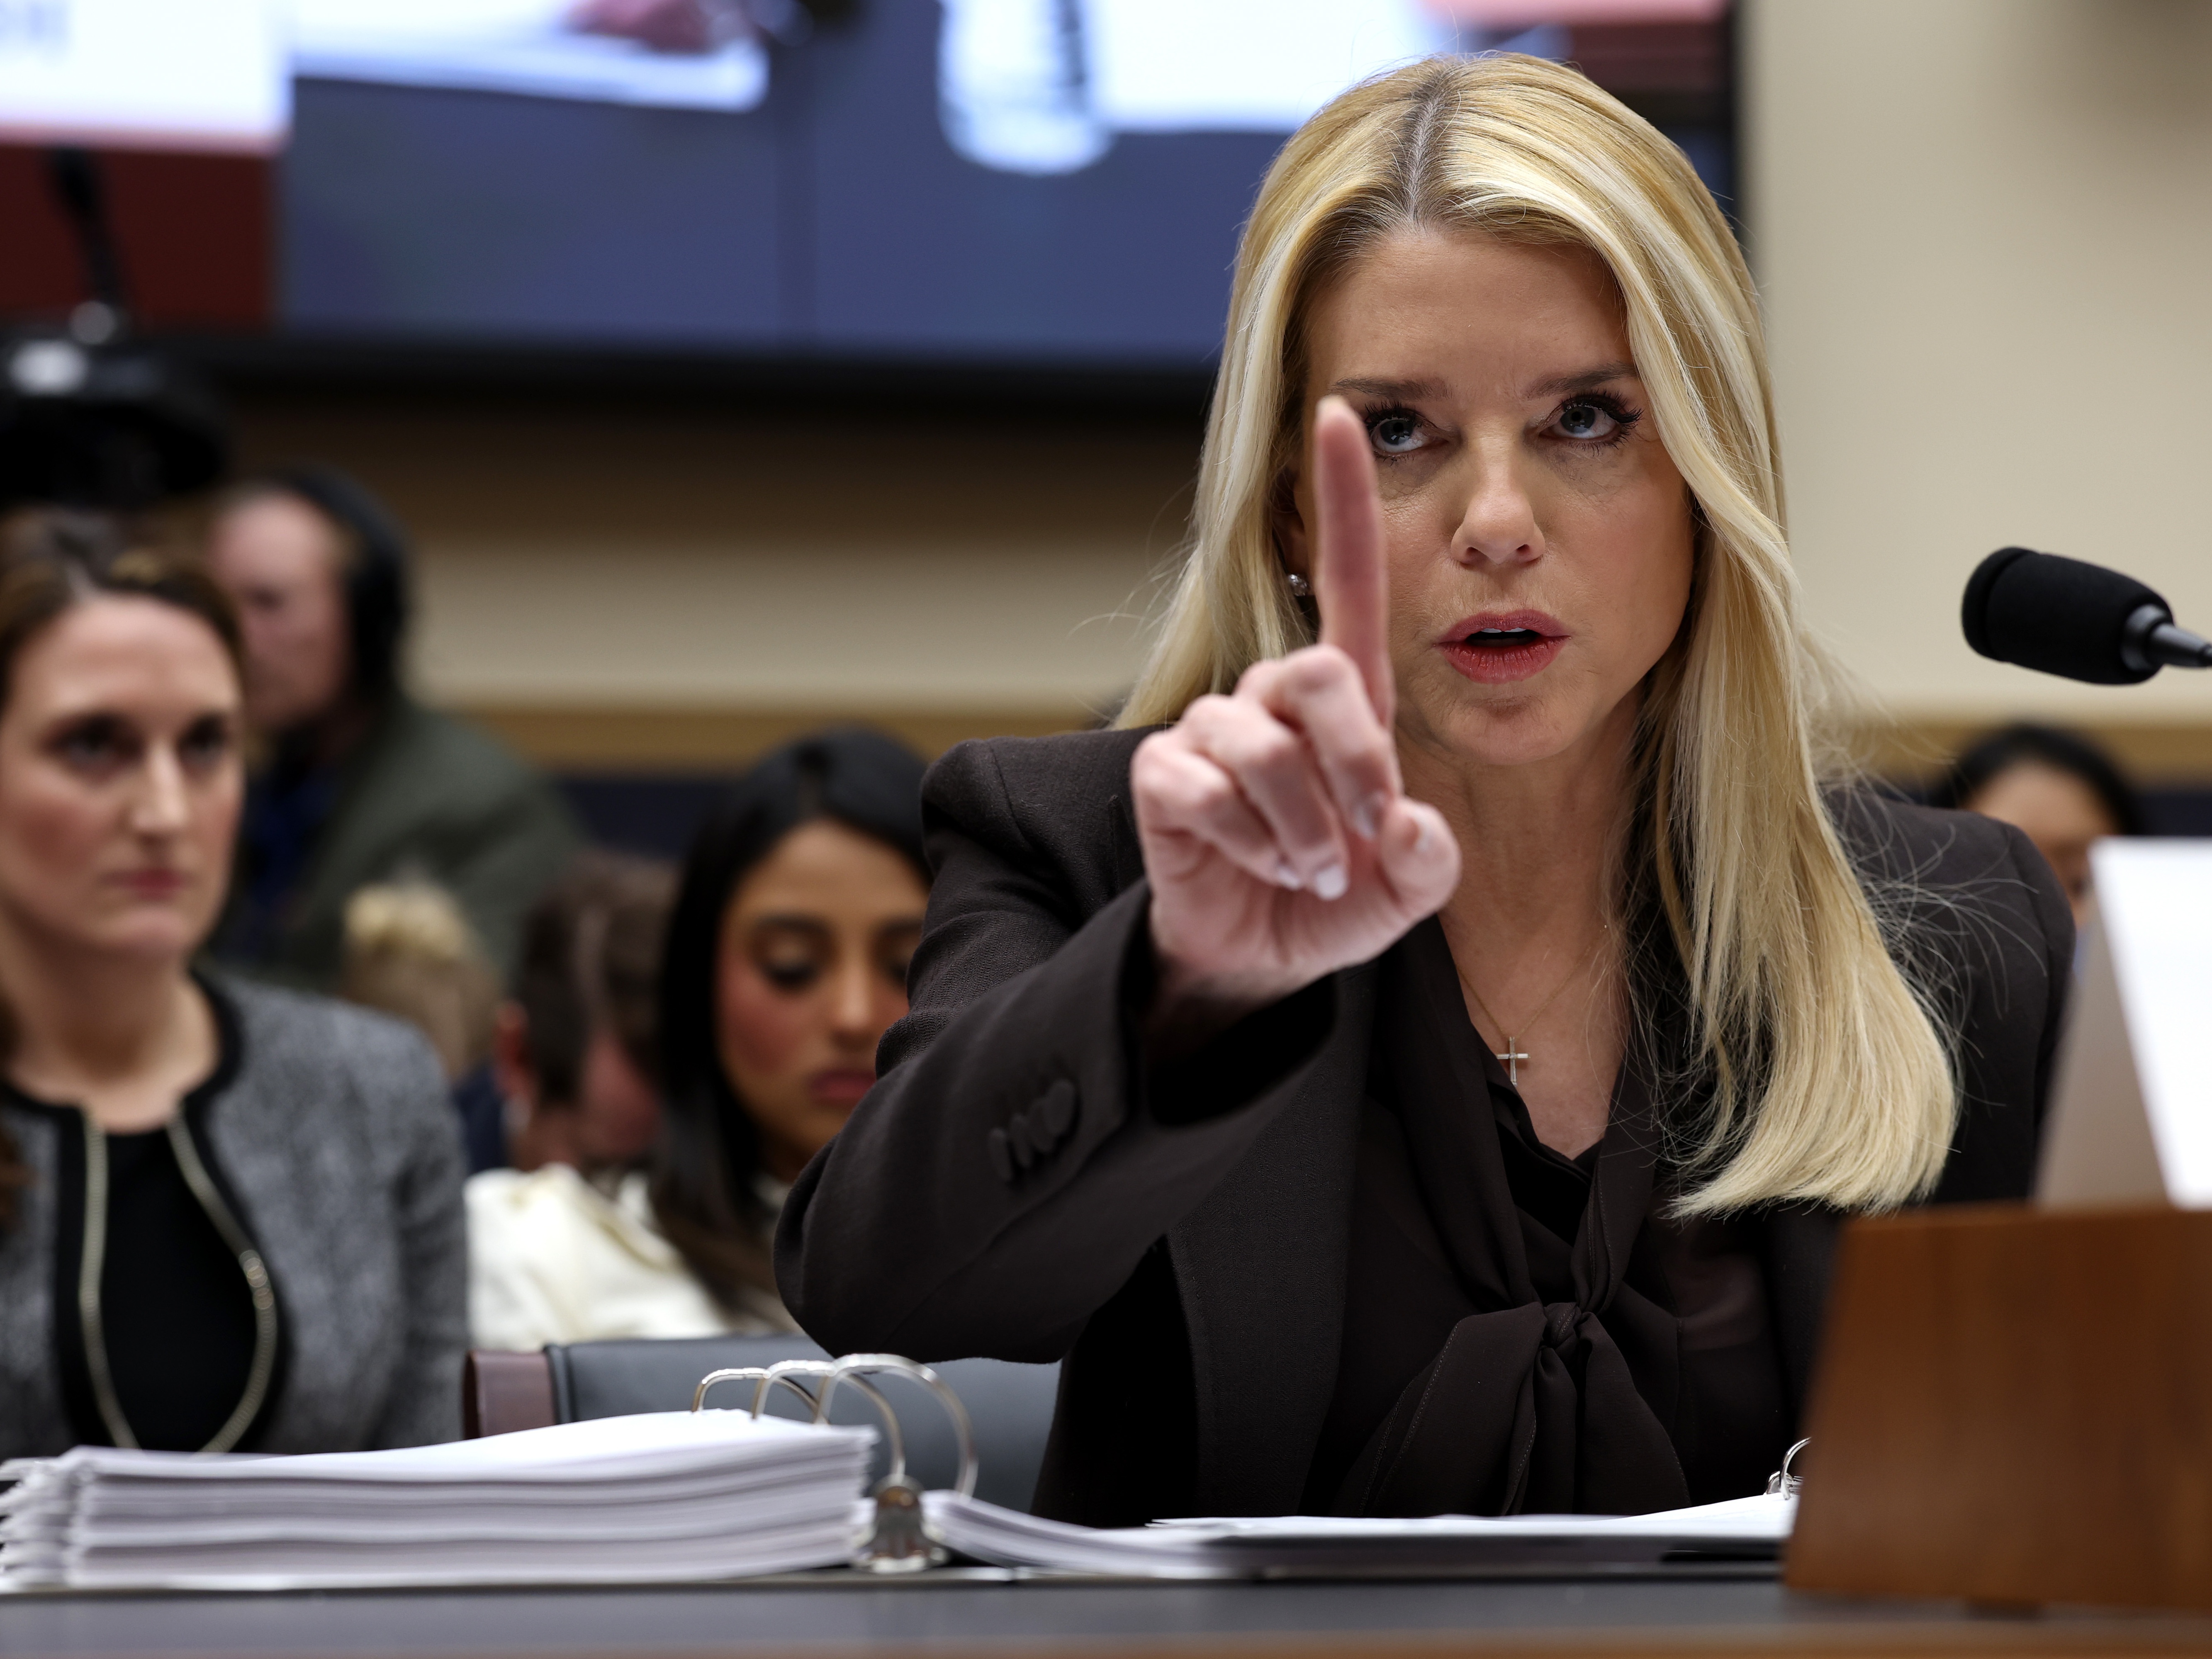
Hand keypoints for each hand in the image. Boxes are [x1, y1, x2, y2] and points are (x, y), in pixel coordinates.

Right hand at [1132, 396, 1460, 1041]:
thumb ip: (1430, 862)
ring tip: (1308, 872)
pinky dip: (1247, 844)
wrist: (1260, 956)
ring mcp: (1212, 730)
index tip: (1341, 410)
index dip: (1342, 496)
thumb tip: (1413, 825)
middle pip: (1315, 672)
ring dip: (1301, 830)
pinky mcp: (1164, 773)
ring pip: (1264, 749)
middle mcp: (1271, 696)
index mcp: (1342, 698)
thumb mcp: (1405, 889)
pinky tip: (1254, 865)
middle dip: (1353, 762)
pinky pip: (1207, 792)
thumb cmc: (1335, 898)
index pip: (1343, 577)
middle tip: (1360, 840)